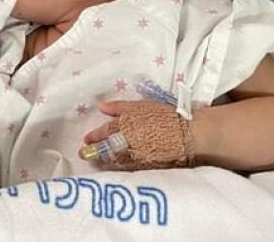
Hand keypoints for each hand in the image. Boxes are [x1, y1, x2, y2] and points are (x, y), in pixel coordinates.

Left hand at [78, 100, 194, 169]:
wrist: (189, 135)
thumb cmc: (165, 116)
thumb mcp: (141, 106)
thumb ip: (119, 107)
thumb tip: (101, 107)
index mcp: (124, 125)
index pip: (103, 133)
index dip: (93, 137)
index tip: (86, 140)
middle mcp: (127, 142)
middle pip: (105, 149)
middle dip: (93, 152)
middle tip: (84, 154)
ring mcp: (136, 157)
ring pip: (114, 161)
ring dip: (104, 161)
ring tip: (97, 161)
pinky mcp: (146, 168)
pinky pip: (127, 169)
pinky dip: (119, 168)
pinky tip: (115, 167)